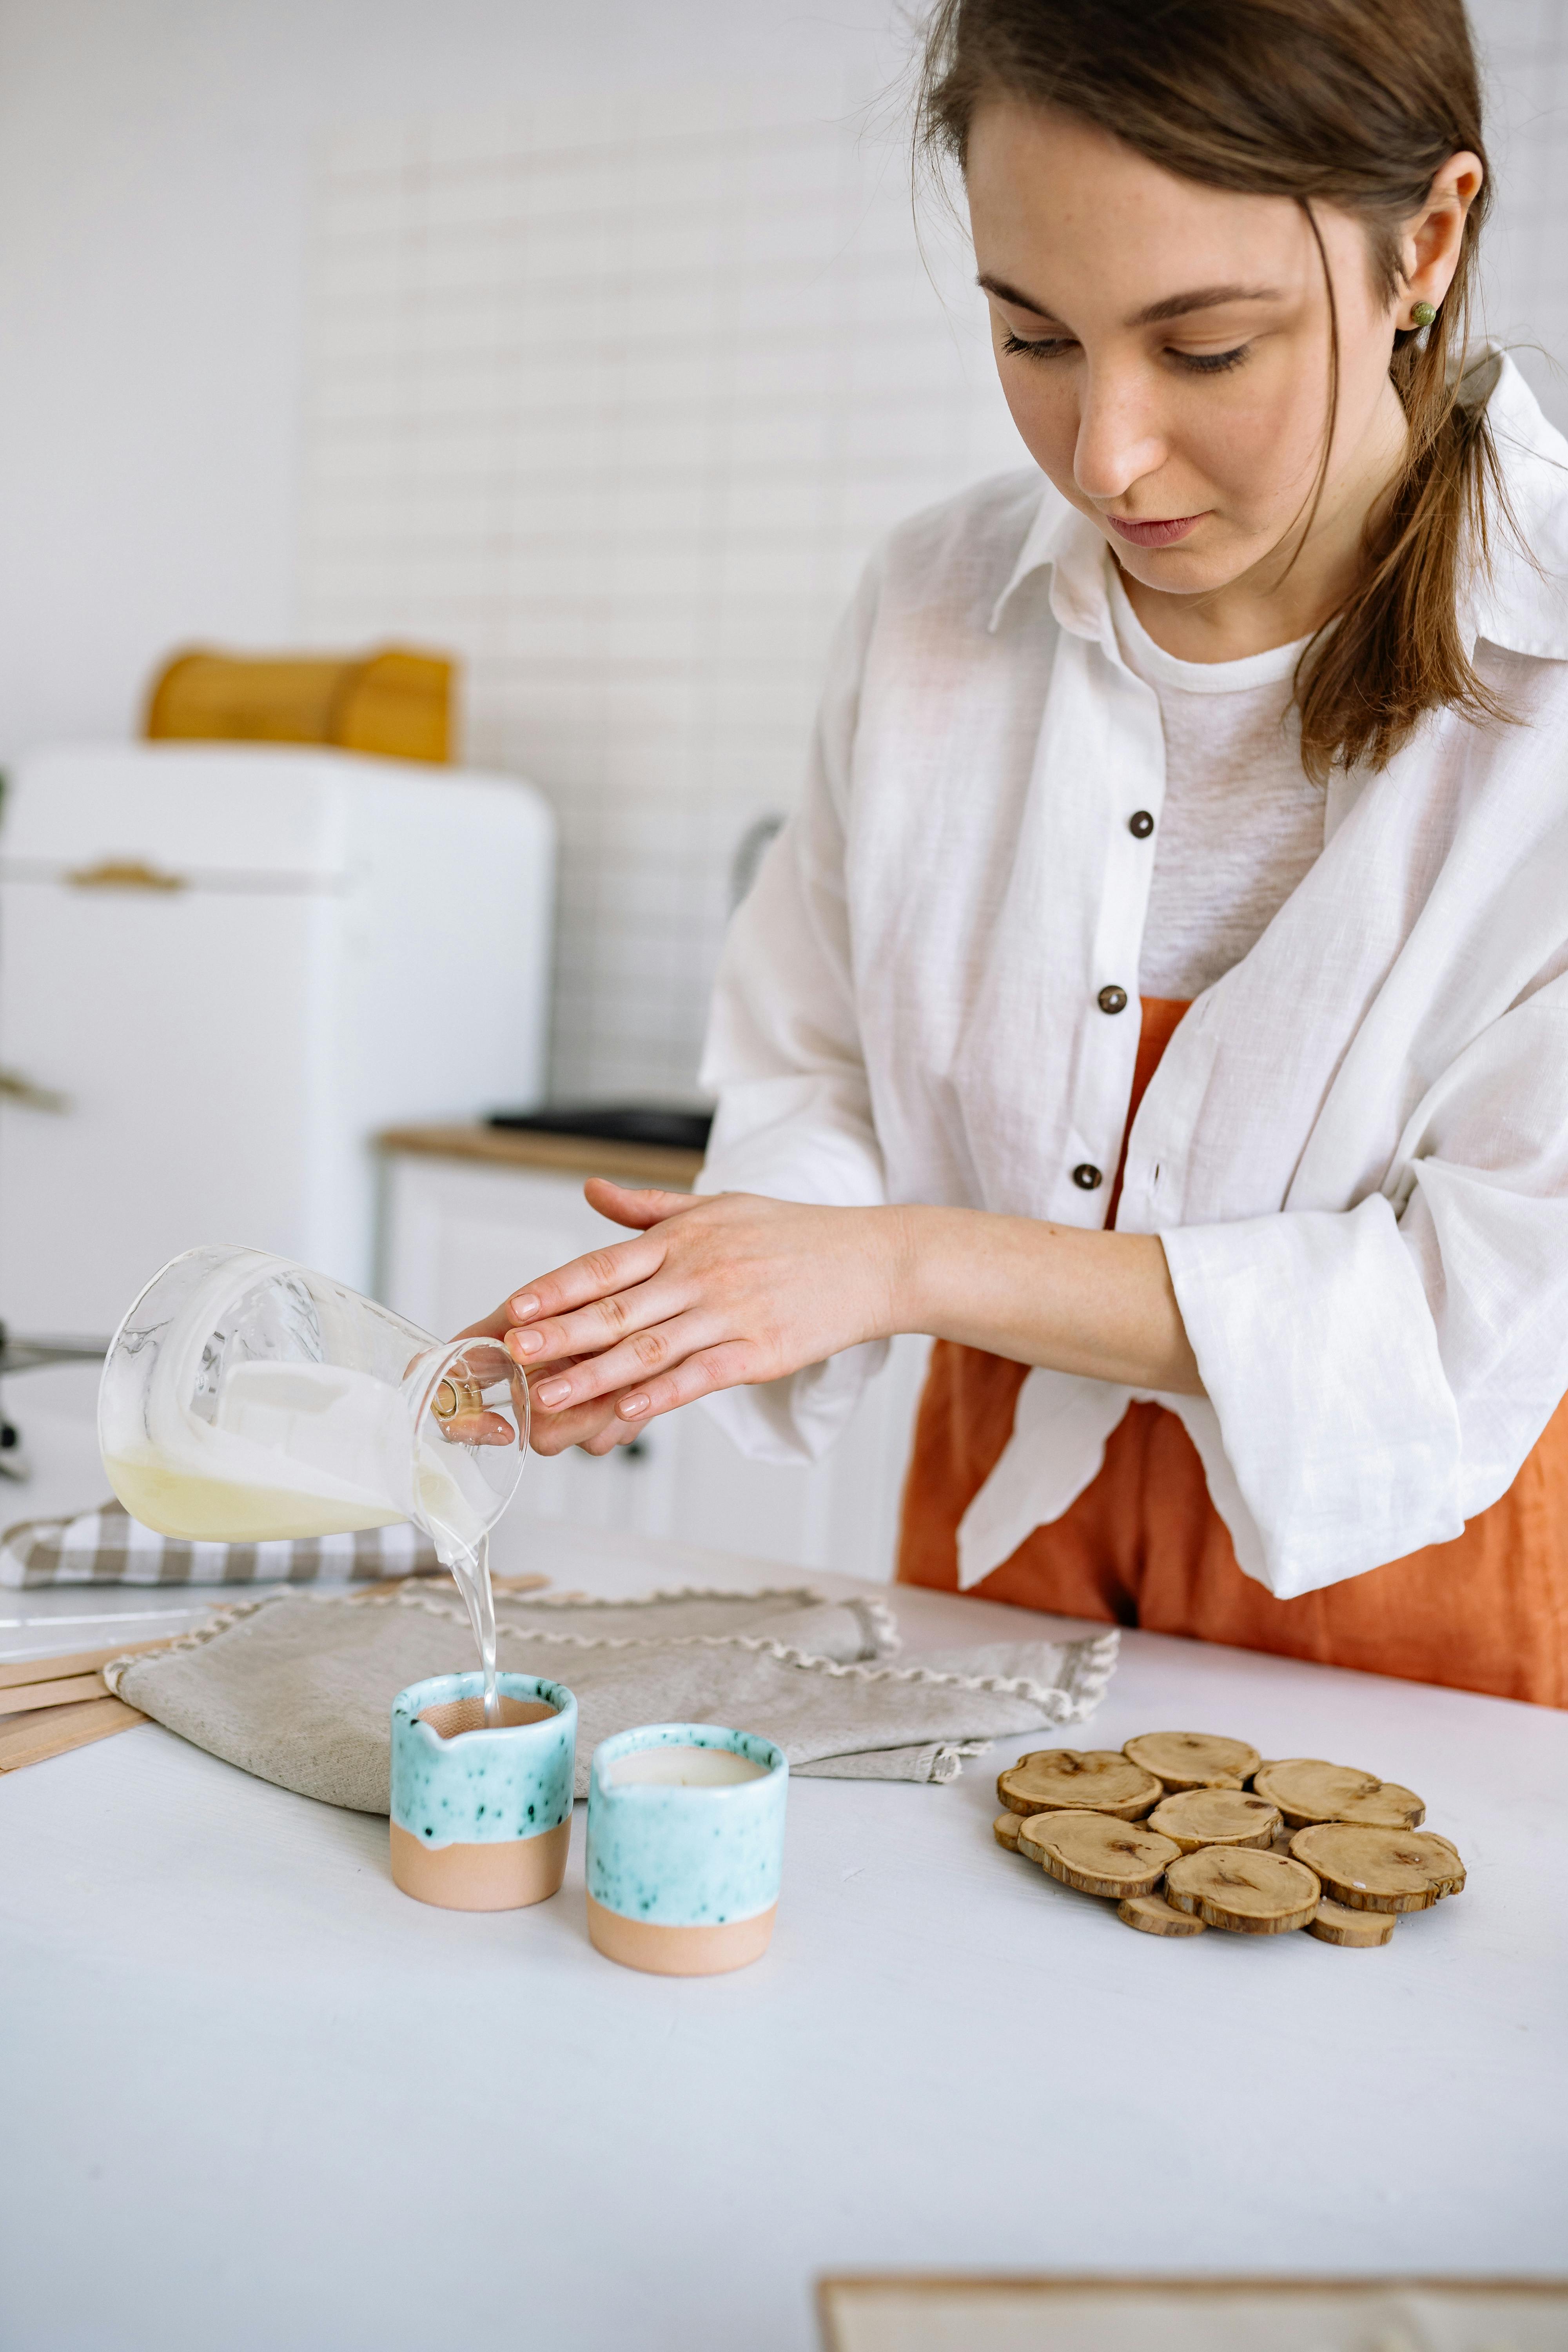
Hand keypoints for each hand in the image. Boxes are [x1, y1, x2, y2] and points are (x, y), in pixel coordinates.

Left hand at [460, 1181, 907, 1443]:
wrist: (873, 1260)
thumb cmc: (792, 1233)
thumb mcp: (718, 1206)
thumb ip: (648, 1207)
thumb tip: (590, 1190)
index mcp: (684, 1238)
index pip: (605, 1265)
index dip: (558, 1289)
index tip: (515, 1309)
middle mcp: (700, 1273)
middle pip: (616, 1310)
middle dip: (559, 1335)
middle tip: (510, 1356)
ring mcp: (730, 1314)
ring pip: (649, 1350)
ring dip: (594, 1376)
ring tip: (548, 1398)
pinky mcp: (760, 1352)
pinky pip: (700, 1377)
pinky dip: (661, 1395)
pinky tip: (627, 1413)